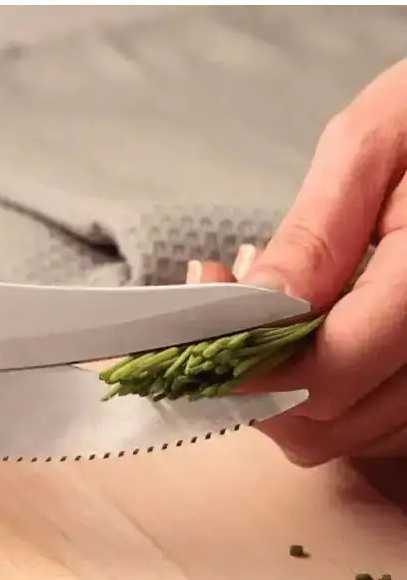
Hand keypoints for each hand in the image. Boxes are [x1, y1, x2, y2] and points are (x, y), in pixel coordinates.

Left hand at [187, 58, 406, 465]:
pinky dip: (335, 396)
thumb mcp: (373, 145)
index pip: (326, 373)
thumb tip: (256, 309)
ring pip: (354, 435)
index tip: (194, 338)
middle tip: (218, 321)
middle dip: (255, 385)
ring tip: (263, 321)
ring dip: (290, 395)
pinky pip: (385, 424)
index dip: (247, 369)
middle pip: (330, 422)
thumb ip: (316, 235)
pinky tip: (313, 340)